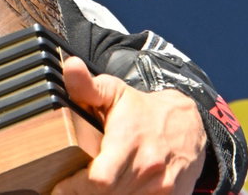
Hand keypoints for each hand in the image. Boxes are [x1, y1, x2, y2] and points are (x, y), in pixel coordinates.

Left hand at [51, 56, 206, 194]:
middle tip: (68, 187)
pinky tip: (110, 191)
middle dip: (83, 194)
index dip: (76, 187)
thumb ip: (88, 85)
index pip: (99, 179)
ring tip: (85, 188)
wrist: (188, 127)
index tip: (59, 186)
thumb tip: (70, 66)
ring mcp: (161, 187)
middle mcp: (148, 167)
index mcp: (129, 141)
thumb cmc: (142, 111)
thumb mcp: (115, 92)